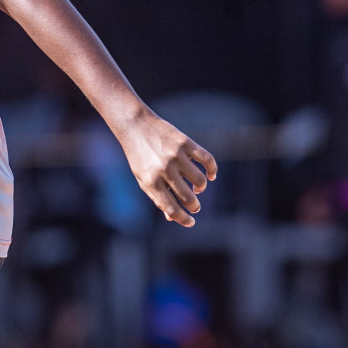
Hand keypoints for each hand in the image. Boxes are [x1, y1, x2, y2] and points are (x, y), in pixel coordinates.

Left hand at [116, 107, 215, 226]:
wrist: (135, 125)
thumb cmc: (138, 156)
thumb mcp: (142, 178)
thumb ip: (157, 197)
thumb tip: (171, 217)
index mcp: (151, 181)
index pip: (171, 207)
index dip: (183, 219)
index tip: (191, 222)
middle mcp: (164, 169)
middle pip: (188, 197)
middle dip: (195, 206)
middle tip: (195, 206)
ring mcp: (176, 155)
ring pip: (200, 181)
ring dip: (201, 188)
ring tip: (197, 188)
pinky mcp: (185, 142)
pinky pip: (207, 160)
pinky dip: (212, 170)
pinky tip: (211, 175)